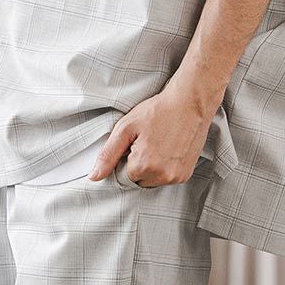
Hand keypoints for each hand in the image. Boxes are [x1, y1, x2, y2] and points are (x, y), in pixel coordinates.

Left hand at [89, 81, 218, 185]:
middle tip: (146, 142)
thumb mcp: (126, 128)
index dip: (124, 159)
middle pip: (138, 181)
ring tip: (158, 144)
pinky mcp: (186, 175)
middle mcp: (162, 176)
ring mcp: (176, 177)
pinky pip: (166, 178)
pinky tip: (167, 149)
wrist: (190, 103)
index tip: (133, 144)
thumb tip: (93, 177)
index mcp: (143, 166)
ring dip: (151, 168)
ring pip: (152, 181)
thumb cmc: (158, 111)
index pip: (122, 176)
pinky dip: (164, 168)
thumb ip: (108, 154)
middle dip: (137, 165)